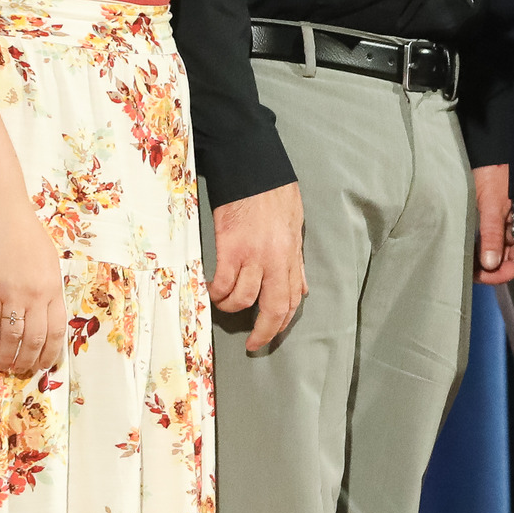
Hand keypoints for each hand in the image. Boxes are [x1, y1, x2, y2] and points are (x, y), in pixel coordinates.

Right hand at [0, 200, 68, 377]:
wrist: (1, 214)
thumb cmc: (27, 234)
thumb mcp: (50, 261)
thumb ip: (49, 288)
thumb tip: (46, 314)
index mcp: (54, 288)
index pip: (57, 330)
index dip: (51, 353)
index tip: (46, 366)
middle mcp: (36, 295)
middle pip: (35, 339)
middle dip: (29, 361)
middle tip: (21, 372)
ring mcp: (12, 293)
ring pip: (12, 337)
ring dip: (7, 357)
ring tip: (3, 367)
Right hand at [211, 181, 308, 352]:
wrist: (252, 168)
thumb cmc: (275, 193)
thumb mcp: (295, 226)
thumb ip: (296, 260)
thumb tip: (301, 288)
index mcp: (291, 255)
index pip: (291, 300)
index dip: (281, 323)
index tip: (271, 335)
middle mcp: (274, 260)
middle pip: (272, 307)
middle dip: (263, 332)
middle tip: (253, 345)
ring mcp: (252, 255)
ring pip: (243, 298)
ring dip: (232, 308)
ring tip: (225, 305)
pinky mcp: (229, 248)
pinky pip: (222, 283)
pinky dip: (216, 292)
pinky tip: (211, 291)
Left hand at [473, 163, 513, 282]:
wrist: (488, 150)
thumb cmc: (495, 173)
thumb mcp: (492, 205)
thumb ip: (492, 234)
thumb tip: (490, 264)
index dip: (501, 273)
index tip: (480, 275)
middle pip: (508, 260)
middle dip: (489, 268)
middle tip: (468, 270)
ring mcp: (509, 225)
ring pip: (498, 252)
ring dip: (483, 258)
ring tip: (466, 261)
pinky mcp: (497, 219)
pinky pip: (492, 240)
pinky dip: (481, 246)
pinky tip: (469, 248)